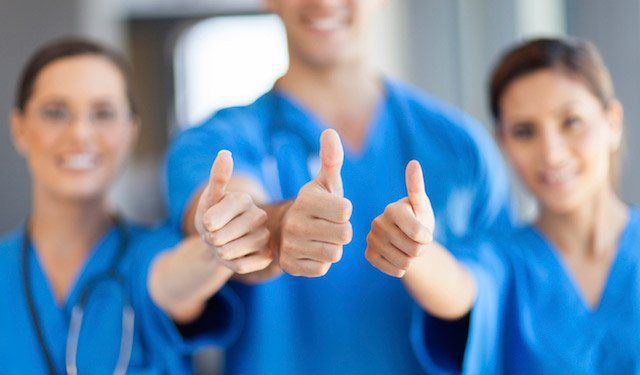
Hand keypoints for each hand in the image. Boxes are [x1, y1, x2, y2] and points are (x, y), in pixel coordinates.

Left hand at [195, 150, 272, 273]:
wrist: (221, 241)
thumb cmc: (212, 218)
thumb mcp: (209, 199)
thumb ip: (217, 178)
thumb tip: (225, 153)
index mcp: (244, 199)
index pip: (213, 219)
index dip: (205, 225)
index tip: (208, 221)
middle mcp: (259, 216)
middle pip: (220, 238)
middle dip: (211, 240)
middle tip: (217, 235)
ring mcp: (265, 237)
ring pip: (229, 253)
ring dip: (220, 253)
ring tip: (225, 245)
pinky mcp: (267, 257)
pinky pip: (240, 267)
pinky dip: (231, 265)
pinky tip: (235, 256)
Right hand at [279, 129, 352, 276]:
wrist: (284, 230)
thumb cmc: (315, 204)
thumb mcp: (324, 182)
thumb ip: (331, 159)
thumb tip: (330, 131)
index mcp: (306, 200)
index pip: (346, 210)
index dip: (344, 211)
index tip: (332, 209)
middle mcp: (295, 222)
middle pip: (344, 234)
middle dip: (341, 231)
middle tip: (328, 226)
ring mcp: (291, 245)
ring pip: (334, 253)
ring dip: (332, 247)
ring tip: (320, 238)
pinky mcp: (290, 265)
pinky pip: (322, 268)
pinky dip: (321, 262)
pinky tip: (311, 251)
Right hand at [365, 160, 434, 276]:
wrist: (407, 238)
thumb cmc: (418, 218)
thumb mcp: (422, 205)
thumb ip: (417, 187)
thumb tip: (413, 163)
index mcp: (392, 209)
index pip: (418, 234)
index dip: (427, 237)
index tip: (425, 233)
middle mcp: (377, 222)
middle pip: (413, 250)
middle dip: (420, 249)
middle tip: (415, 241)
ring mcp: (371, 239)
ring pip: (404, 263)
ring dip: (411, 259)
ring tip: (407, 247)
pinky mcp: (369, 254)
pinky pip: (394, 270)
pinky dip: (401, 268)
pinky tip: (398, 256)